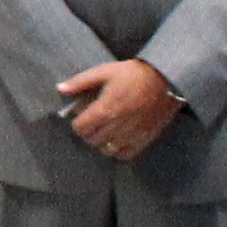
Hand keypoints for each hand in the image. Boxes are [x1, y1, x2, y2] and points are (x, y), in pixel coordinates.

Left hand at [57, 57, 180, 163]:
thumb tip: (60, 89)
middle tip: (95, 121)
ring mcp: (131, 135)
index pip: (80, 128)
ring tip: (107, 129)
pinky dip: (118, 150)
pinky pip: (125, 155)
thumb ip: (81, 82)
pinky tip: (119, 138)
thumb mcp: (105, 71)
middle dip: (89, 131)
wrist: (166, 79)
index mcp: (105, 109)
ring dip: (103, 141)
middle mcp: (116, 126)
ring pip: (106, 150)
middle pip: (91, 140)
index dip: (78, 122)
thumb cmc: (133, 74)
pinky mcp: (144, 139)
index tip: (82, 115)